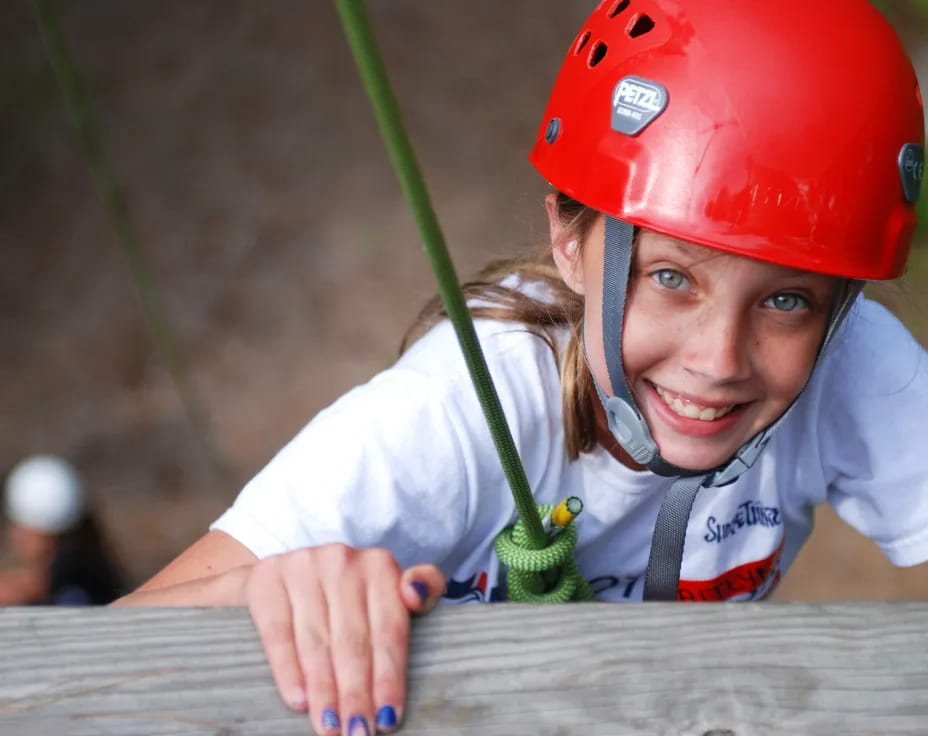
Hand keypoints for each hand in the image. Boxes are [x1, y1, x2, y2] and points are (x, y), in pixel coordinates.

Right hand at [245, 543, 443, 734]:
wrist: (280, 576)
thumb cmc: (344, 595)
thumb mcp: (384, 589)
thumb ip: (420, 588)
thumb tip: (415, 595)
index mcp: (380, 565)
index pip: (389, 628)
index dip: (389, 676)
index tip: (389, 717)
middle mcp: (342, 561)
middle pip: (353, 640)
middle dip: (357, 693)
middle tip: (359, 733)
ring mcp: (303, 567)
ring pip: (317, 641)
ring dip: (325, 691)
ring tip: (331, 728)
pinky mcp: (267, 580)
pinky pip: (278, 633)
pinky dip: (288, 670)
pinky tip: (299, 700)